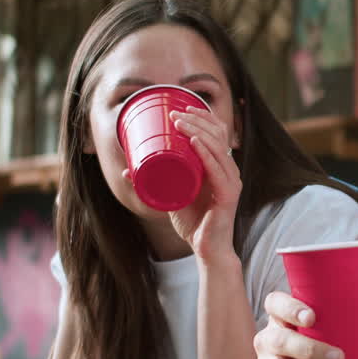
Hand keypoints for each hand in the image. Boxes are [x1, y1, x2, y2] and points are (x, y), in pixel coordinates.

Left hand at [167, 106, 239, 260]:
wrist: (207, 250)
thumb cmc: (193, 223)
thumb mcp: (171, 196)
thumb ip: (154, 182)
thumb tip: (126, 169)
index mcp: (221, 168)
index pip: (218, 134)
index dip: (203, 117)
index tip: (182, 108)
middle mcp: (229, 172)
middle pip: (218, 135)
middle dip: (197, 119)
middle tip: (174, 114)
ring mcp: (231, 183)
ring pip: (218, 148)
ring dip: (198, 131)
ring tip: (179, 123)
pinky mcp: (228, 195)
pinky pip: (218, 170)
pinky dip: (206, 153)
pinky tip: (195, 142)